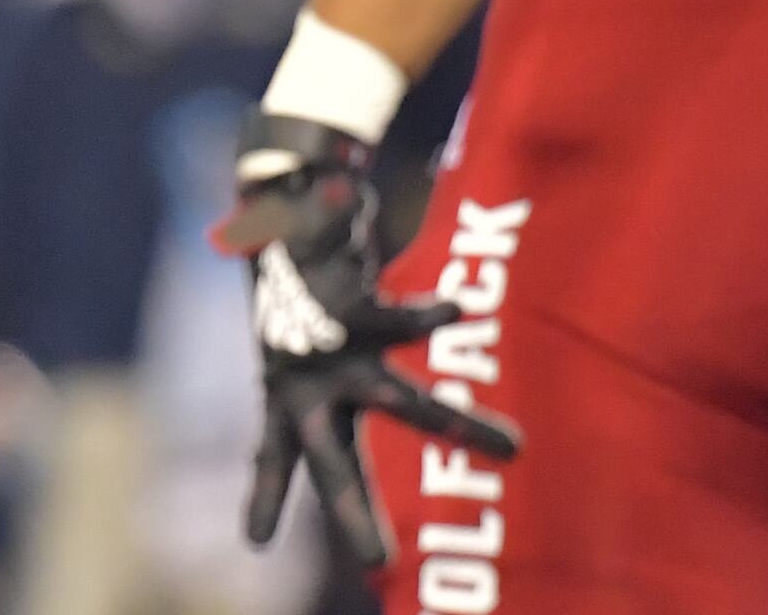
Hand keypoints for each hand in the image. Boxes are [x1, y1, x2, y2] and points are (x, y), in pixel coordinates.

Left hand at [215, 113, 519, 565]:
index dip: (264, 497)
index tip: (253, 543)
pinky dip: (430, 317)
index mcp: (289, 395)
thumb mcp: (309, 342)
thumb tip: (397, 407)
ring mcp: (328, 349)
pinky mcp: (353, 306)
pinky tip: (454, 311)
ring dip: (452, 425)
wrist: (278, 205)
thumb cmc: (298, 286)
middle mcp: (307, 382)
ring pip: (397, 400)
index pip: (274, 458)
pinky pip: (403, 321)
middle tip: (376, 562)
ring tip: (514, 449)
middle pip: (334, 462)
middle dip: (355, 513)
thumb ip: (348, 384)